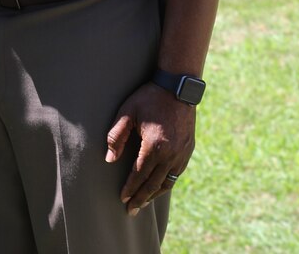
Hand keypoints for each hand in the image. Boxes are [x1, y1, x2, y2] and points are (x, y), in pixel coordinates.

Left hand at [105, 81, 196, 215]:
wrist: (178, 88)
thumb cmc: (149, 98)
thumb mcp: (127, 112)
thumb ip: (116, 136)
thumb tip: (109, 159)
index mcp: (154, 146)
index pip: (139, 174)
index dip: (130, 188)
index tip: (122, 199)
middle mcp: (171, 154)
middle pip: (154, 184)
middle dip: (141, 198)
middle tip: (131, 211)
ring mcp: (182, 154)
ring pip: (168, 182)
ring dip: (155, 194)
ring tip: (144, 203)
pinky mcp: (188, 150)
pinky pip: (177, 173)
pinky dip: (167, 183)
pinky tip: (159, 187)